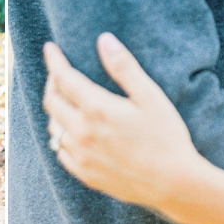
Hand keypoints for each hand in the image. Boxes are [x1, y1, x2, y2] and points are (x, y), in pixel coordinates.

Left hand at [42, 33, 201, 210]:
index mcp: (96, 109)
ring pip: (53, 128)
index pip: (63, 78)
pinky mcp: (86, 174)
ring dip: (55, 110)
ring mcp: (81, 156)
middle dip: (52, 82)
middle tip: (59, 72)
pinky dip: (61, 136)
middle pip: (52, 102)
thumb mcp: (149, 96)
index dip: (54, 60)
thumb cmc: (166, 137)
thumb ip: (124, 67)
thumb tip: (104, 40)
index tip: (50, 48)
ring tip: (65, 100)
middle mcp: (81, 133)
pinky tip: (71, 132)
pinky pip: (61, 152)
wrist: (174, 184)